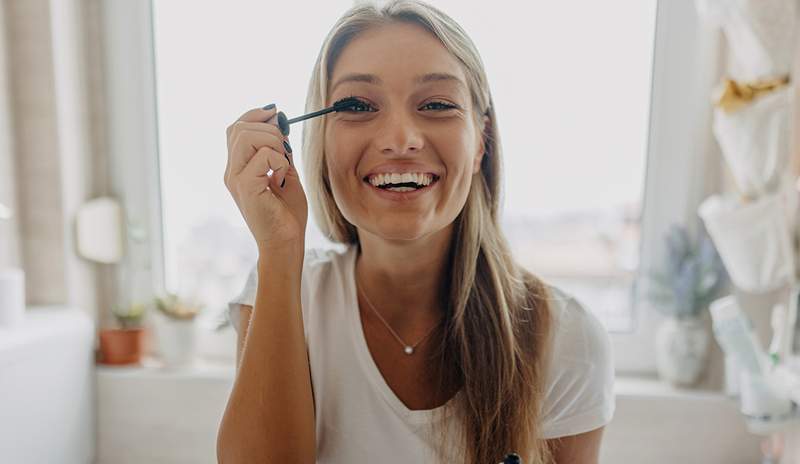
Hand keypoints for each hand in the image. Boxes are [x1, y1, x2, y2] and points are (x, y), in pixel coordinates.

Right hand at [225, 105, 307, 246]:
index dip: (255, 115)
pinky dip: (280, 161)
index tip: (276, 114)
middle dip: (269, 129)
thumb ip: (280, 151)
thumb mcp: (286, 173)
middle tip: (286, 148)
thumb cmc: (286, 214)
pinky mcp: (246, 186)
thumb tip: (279, 122)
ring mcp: (236, 179)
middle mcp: (232, 171)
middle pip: (239, 128)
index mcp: (238, 167)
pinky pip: (264, 156)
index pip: (236, 128)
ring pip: (247, 136)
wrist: (286, 243)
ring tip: (283, 165)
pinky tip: (281, 179)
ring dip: (274, 143)